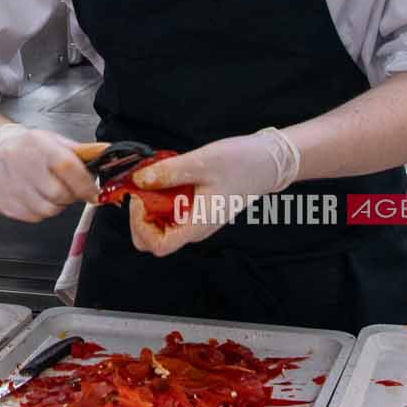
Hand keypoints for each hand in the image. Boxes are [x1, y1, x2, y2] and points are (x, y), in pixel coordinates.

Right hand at [0, 123, 99, 221]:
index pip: (67, 167)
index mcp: (37, 144)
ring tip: (50, 190)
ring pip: (47, 210)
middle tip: (71, 190)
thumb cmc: (28, 146)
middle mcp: (20, 163)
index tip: (94, 192)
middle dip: (72, 196)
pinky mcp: (2, 202)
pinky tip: (36, 196)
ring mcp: (8, 185)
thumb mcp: (54, 140)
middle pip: (58, 194)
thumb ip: (80, 153)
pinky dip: (41, 210)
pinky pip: (33, 217)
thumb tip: (106, 156)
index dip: (85, 184)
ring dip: (56, 205)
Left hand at [129, 127, 300, 257]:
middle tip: (143, 186)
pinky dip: (163, 195)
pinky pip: (172, 210)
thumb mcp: (201, 162)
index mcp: (197, 226)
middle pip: (154, 238)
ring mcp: (196, 220)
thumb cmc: (242, 164)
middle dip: (141, 215)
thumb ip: (168, 172)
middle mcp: (195, 229)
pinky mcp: (198, 209)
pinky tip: (169, 175)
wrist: (268, 161)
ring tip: (158, 176)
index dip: (140, 226)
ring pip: (161, 223)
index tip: (139, 199)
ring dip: (151, 203)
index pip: (157, 245)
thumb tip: (138, 179)